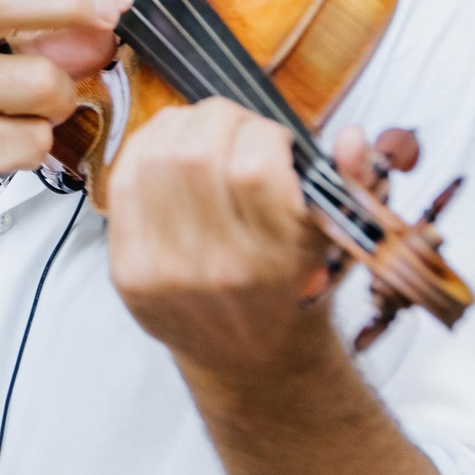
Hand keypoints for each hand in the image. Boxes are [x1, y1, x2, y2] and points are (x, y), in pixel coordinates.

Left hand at [105, 98, 335, 380]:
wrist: (245, 355)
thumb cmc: (290, 283)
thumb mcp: (333, 240)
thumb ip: (351, 184)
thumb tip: (350, 136)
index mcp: (276, 261)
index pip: (256, 168)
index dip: (265, 134)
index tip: (275, 140)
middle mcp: (218, 268)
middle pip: (198, 154)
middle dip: (221, 119)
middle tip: (236, 126)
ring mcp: (165, 271)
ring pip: (157, 158)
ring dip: (182, 125)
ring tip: (204, 132)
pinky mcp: (126, 269)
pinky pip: (122, 181)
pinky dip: (144, 147)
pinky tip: (167, 146)